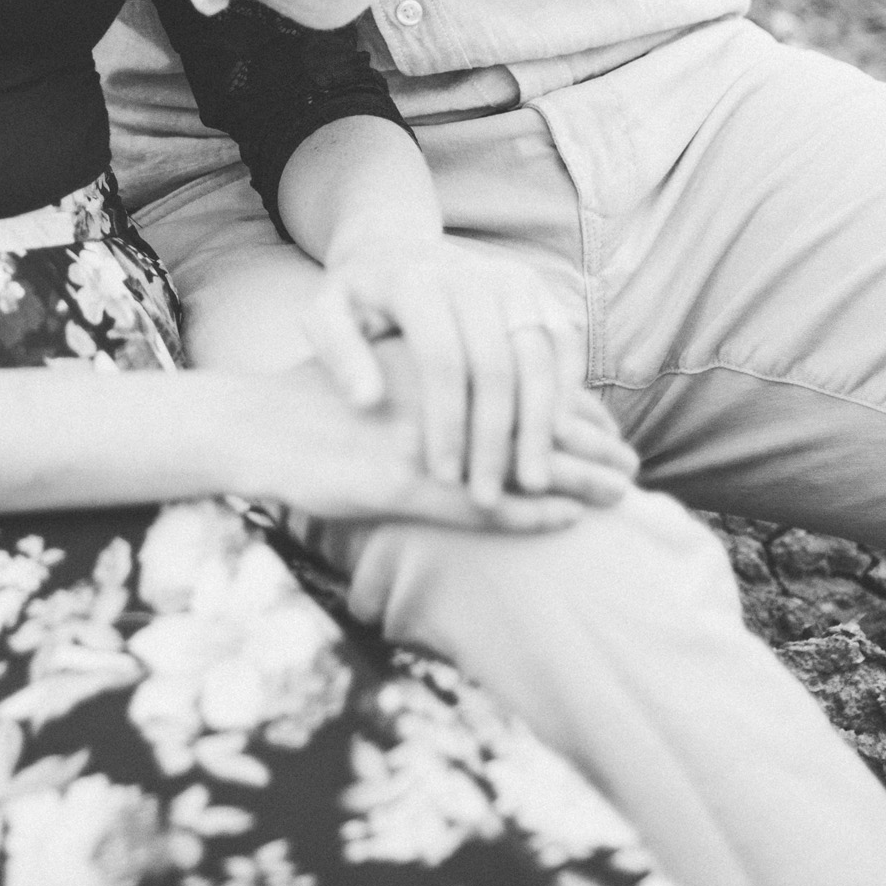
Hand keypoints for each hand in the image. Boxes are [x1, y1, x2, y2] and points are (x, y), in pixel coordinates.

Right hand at [216, 362, 587, 535]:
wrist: (253, 426)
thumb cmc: (313, 405)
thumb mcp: (378, 373)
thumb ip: (429, 382)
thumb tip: (475, 400)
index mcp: (436, 366)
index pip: (520, 385)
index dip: (570, 412)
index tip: (607, 433)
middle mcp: (439, 397)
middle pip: (531, 420)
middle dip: (588, 446)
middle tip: (632, 467)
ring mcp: (424, 444)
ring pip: (517, 463)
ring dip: (577, 481)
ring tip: (621, 496)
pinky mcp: (403, 486)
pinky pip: (481, 505)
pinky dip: (528, 514)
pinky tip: (566, 519)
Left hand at [299, 234, 633, 511]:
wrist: (395, 246)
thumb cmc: (357, 298)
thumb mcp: (325, 316)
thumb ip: (339, 355)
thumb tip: (367, 401)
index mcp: (415, 283)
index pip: (441, 360)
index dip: (445, 422)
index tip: (442, 475)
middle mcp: (472, 275)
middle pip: (496, 365)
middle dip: (494, 437)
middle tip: (485, 495)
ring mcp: (511, 279)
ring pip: (539, 357)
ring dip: (540, 425)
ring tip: (531, 482)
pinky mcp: (538, 289)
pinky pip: (564, 343)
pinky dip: (565, 392)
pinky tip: (556, 441)